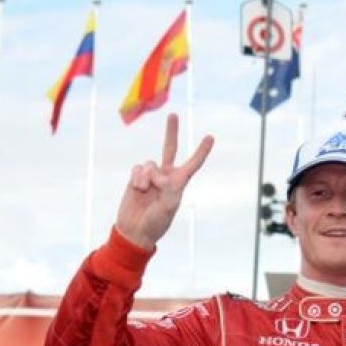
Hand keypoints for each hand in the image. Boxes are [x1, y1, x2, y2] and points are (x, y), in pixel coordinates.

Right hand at [116, 113, 214, 247]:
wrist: (135, 230)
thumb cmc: (156, 223)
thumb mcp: (168, 207)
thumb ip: (167, 188)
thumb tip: (158, 173)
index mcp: (179, 184)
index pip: (192, 164)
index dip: (201, 151)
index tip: (210, 137)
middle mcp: (166, 176)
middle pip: (169, 149)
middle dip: (171, 132)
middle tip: (173, 115)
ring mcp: (151, 176)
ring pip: (149, 163)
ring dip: (147, 178)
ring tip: (145, 192)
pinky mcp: (136, 178)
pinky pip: (138, 169)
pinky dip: (137, 179)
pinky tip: (137, 190)